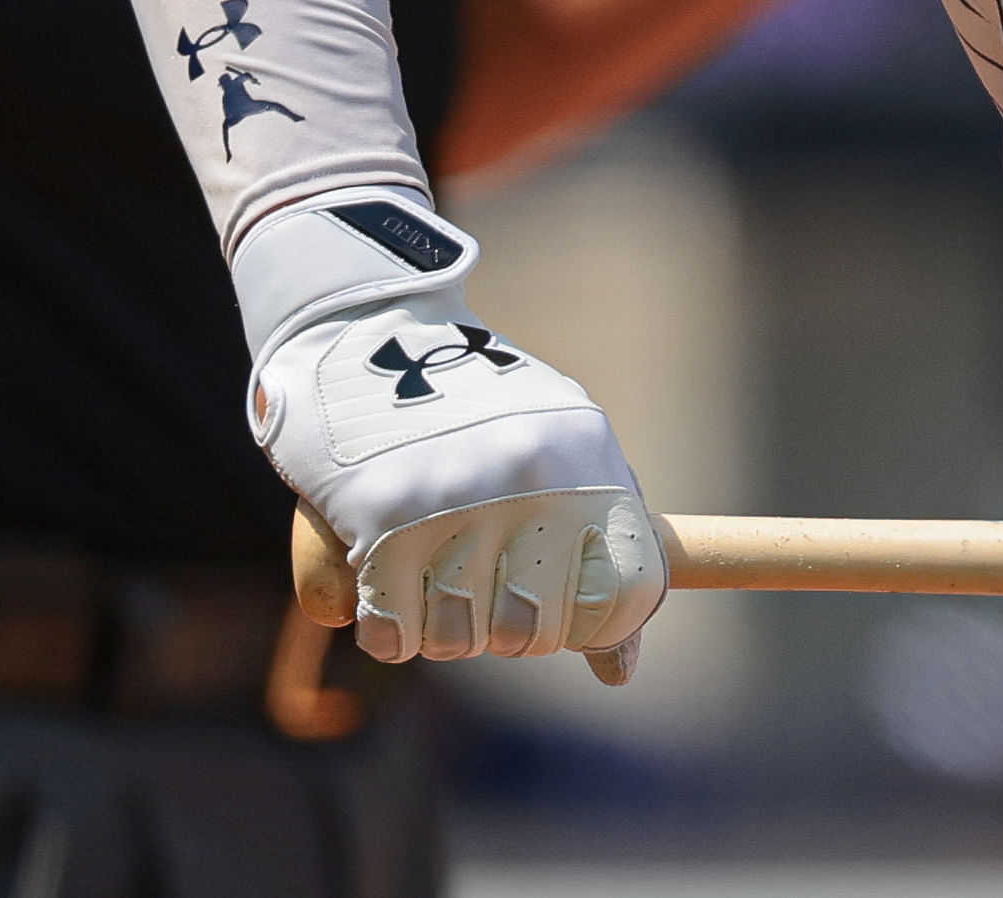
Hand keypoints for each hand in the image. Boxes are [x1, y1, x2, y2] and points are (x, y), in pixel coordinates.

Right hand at [234, 187, 666, 671]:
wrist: (369, 331)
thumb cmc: (479, 416)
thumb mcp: (559, 459)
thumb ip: (597, 560)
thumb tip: (619, 671)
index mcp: (590, 460)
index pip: (632, 593)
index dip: (597, 627)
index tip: (563, 611)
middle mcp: (534, 479)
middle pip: (533, 633)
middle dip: (505, 630)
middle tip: (480, 585)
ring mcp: (457, 499)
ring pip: (458, 642)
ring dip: (439, 627)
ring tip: (431, 566)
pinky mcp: (380, 517)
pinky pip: (392, 636)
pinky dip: (388, 627)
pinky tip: (386, 579)